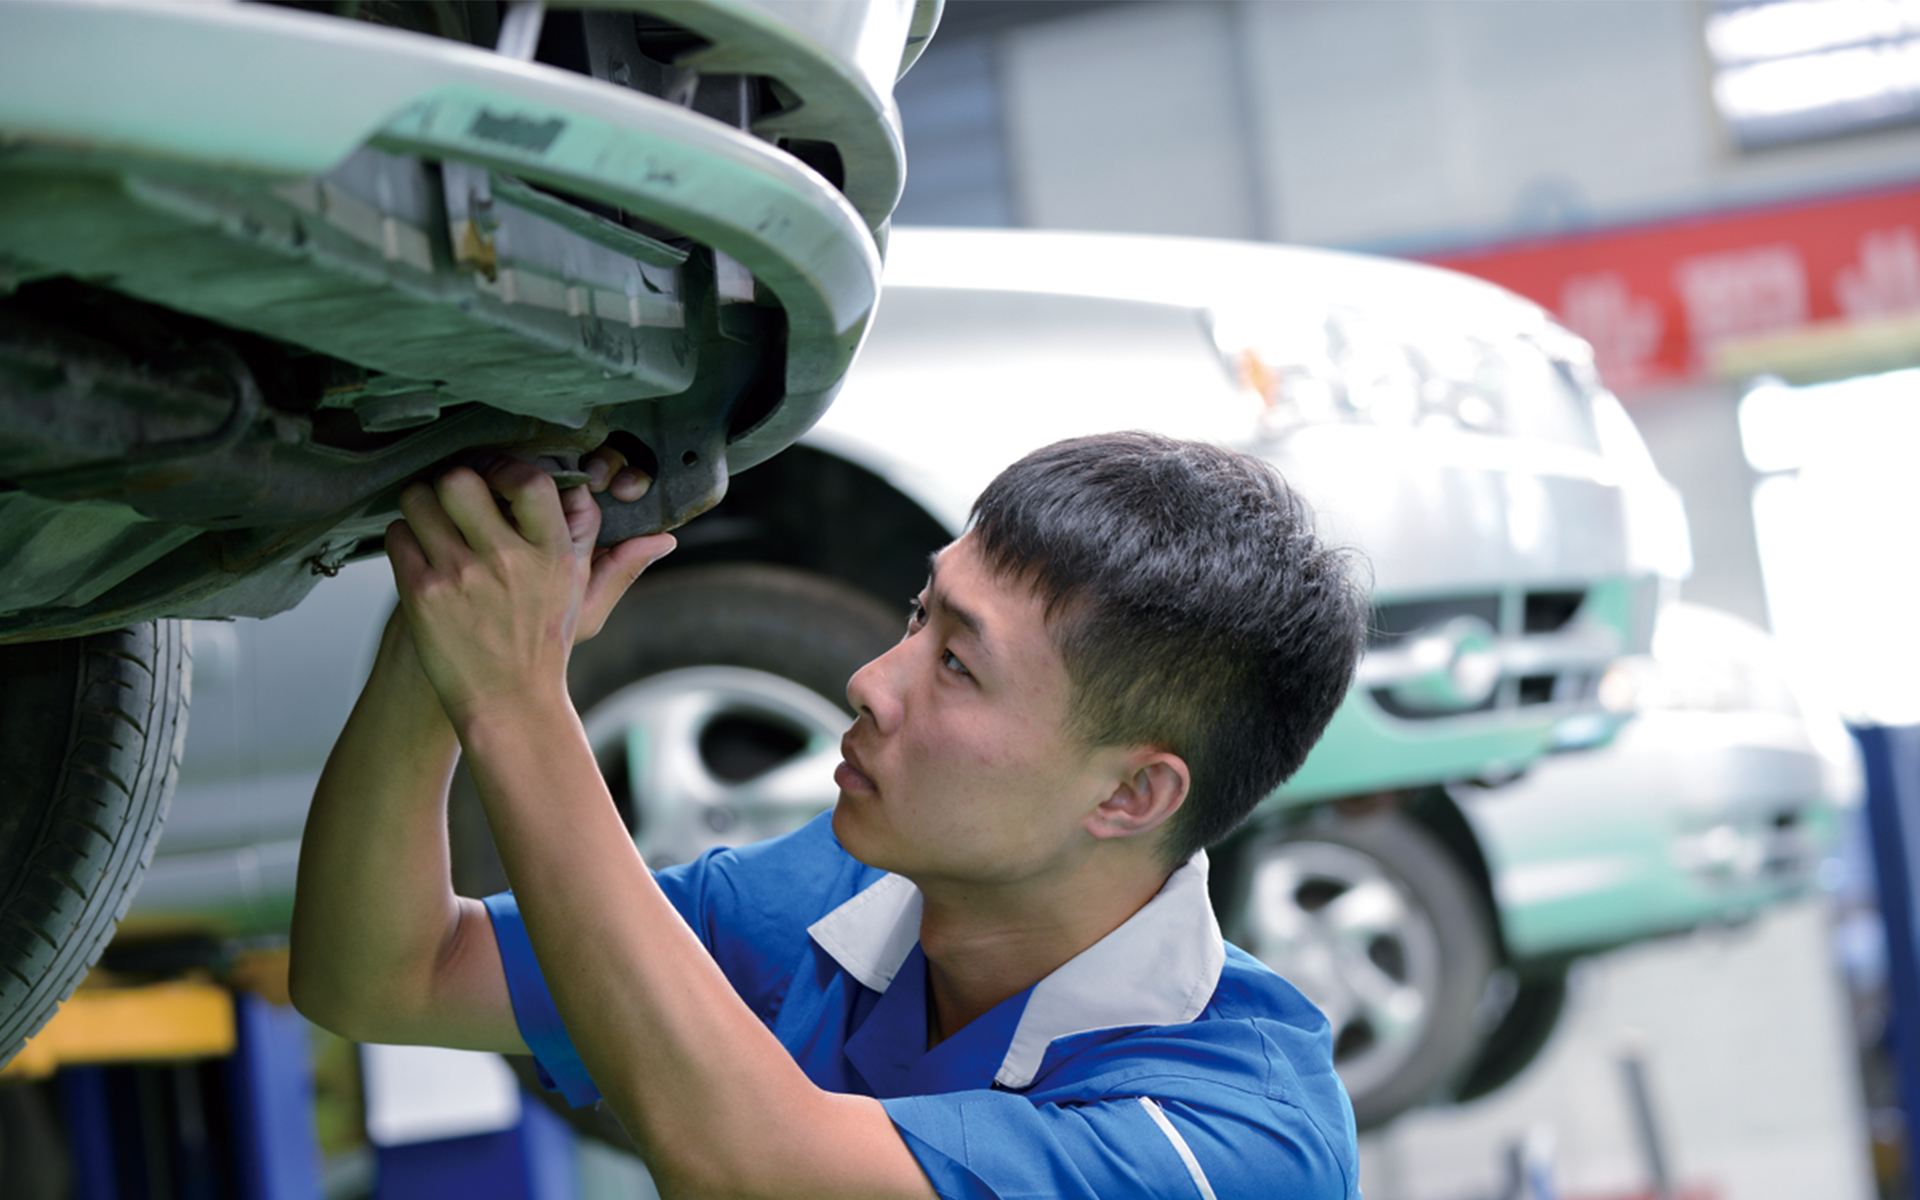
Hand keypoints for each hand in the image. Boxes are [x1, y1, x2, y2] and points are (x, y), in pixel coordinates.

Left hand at [384, 456, 672, 726]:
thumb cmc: (544, 646)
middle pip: (461, 479)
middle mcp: (506, 559)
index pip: (528, 480)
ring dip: (422, 504)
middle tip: (455, 496)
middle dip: (454, 481)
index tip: (498, 479)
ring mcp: (461, 575)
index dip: (504, 469)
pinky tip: (421, 554)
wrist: (506, 703)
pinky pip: (399, 535)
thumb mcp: (586, 602)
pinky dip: (405, 538)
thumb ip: (619, 563)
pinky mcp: (423, 593)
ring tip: (433, 521)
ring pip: (420, 500)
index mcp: (551, 553)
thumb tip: (664, 539)